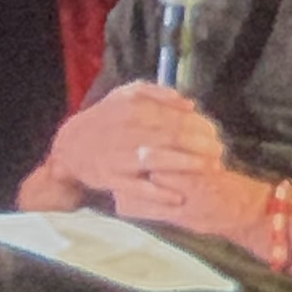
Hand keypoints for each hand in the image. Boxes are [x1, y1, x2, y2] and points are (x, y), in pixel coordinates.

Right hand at [52, 85, 227, 218]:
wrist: (71, 146)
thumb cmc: (106, 119)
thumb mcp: (125, 95)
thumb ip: (157, 93)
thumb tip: (189, 103)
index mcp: (132, 108)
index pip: (174, 116)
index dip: (200, 125)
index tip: (216, 133)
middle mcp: (126, 130)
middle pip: (172, 137)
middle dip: (201, 145)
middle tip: (220, 151)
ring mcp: (118, 156)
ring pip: (158, 160)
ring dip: (187, 165)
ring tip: (211, 168)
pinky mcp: (112, 179)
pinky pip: (138, 188)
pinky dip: (159, 194)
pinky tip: (179, 198)